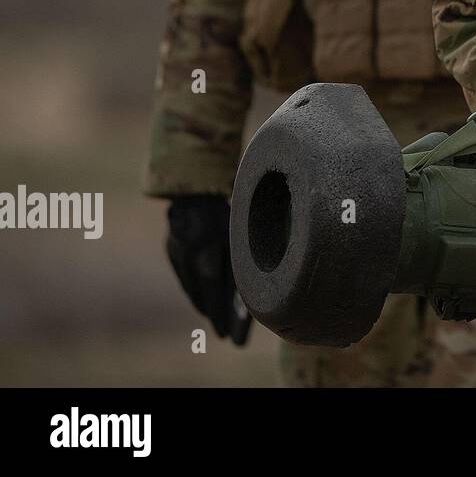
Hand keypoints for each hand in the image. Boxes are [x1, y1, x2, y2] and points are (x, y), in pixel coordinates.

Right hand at [165, 195, 251, 344]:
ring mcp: (176, 253)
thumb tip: (255, 289)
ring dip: (203, 302)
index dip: (221, 318)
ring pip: (191, 287)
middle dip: (213, 314)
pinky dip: (195, 287)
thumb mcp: (238, 233)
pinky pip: (184, 275)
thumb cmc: (226, 209)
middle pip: (201, 295)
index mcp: (206, 252)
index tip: (226, 338)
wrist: (194, 187)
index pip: (213, 294)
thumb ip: (242, 260)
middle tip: (223, 334)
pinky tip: (203, 293)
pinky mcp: (171, 248)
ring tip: (214, 315)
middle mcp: (187, 256)